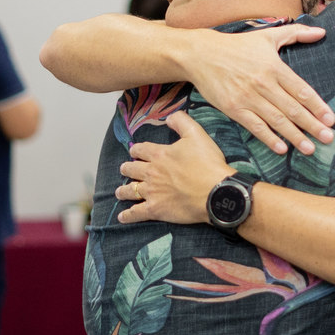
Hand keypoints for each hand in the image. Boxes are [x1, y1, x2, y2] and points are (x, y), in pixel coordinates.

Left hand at [116, 111, 235, 224]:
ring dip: (123, 191)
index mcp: (159, 154)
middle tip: (125, 169)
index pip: (140, 149)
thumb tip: (169, 117)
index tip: (135, 151)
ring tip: (119, 192)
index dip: (136, 150)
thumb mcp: (197, 134)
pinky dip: (128, 215)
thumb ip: (181, 121)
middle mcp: (151, 172)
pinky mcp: (156, 209)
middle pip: (131, 169)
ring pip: (130, 190)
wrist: (215, 192)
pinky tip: (122, 217)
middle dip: (127, 168)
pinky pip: (136, 213)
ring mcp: (152, 192)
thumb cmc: (208, 163)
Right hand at [188, 24, 334, 154]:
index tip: (330, 119)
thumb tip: (321, 32)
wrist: (201, 54)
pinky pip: (255, 127)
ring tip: (311, 148)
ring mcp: (248, 98)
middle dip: (312, 125)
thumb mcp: (267, 35)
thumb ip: (296, 33)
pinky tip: (282, 149)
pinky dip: (269, 139)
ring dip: (295, 136)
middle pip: (293, 108)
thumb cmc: (236, 46)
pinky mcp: (233, 108)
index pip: (302, 90)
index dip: (318, 106)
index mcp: (275, 67)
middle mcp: (264, 84)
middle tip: (328, 138)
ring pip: (277, 120)